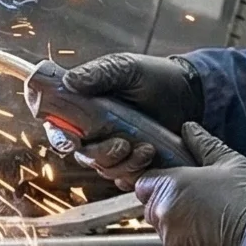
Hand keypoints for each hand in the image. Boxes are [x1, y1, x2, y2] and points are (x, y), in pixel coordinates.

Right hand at [48, 52, 201, 182]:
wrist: (188, 93)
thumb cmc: (153, 76)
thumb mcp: (125, 68)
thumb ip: (98, 73)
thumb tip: (69, 81)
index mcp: (83, 108)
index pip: (58, 127)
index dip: (59, 137)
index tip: (71, 141)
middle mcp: (94, 132)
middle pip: (82, 155)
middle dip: (100, 155)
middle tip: (122, 145)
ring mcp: (114, 149)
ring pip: (104, 169)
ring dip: (123, 164)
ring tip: (147, 148)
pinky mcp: (133, 163)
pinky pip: (125, 178)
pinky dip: (136, 172)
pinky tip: (151, 157)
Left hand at [133, 123, 245, 245]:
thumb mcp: (230, 163)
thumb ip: (203, 144)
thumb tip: (189, 129)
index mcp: (170, 187)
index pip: (144, 184)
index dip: (160, 184)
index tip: (178, 187)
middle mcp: (163, 216)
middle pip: (153, 209)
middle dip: (171, 207)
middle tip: (203, 205)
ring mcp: (170, 243)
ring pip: (167, 234)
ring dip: (182, 230)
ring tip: (214, 225)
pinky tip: (216, 243)